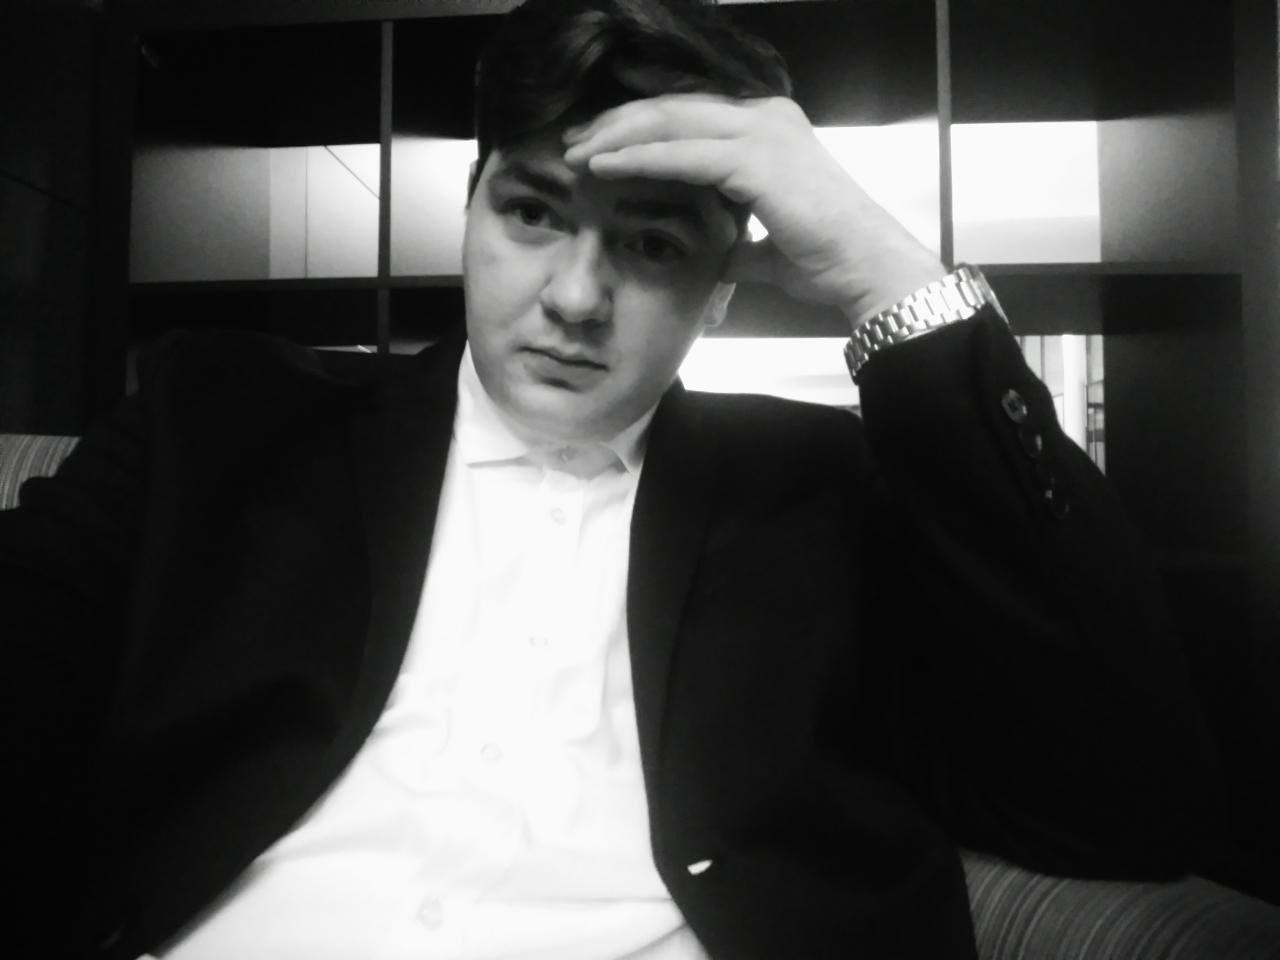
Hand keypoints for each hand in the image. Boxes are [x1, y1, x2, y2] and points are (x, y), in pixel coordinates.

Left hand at [562, 94, 944, 323]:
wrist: (865, 269)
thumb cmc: (826, 260)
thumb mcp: (768, 245)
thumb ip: (740, 239)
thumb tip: (719, 255)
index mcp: (767, 128)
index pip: (689, 113)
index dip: (638, 123)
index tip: (597, 141)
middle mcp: (764, 117)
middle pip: (672, 106)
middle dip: (616, 121)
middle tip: (572, 139)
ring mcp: (762, 132)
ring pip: (671, 120)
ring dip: (617, 135)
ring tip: (575, 150)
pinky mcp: (756, 159)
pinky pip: (682, 152)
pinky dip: (638, 158)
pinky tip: (603, 167)